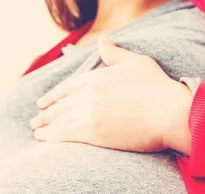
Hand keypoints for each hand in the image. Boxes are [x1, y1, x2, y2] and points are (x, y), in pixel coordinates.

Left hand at [30, 35, 193, 153]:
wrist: (169, 113)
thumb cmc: (159, 88)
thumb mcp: (137, 62)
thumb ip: (115, 55)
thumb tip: (102, 41)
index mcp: (97, 77)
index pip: (67, 87)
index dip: (53, 95)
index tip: (43, 101)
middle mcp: (88, 94)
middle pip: (60, 105)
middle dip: (45, 113)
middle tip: (35, 120)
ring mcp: (88, 114)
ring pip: (58, 121)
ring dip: (45, 127)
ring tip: (37, 133)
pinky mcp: (92, 133)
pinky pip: (64, 135)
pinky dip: (51, 138)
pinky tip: (44, 141)